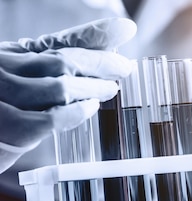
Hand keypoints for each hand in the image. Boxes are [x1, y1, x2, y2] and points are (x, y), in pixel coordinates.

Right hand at [0, 18, 136, 172]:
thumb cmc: (4, 100)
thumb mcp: (24, 69)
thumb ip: (63, 53)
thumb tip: (117, 32)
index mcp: (7, 55)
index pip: (57, 41)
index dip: (94, 36)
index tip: (124, 29)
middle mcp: (2, 71)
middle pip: (61, 62)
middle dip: (100, 64)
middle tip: (123, 68)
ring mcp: (5, 99)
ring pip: (61, 88)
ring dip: (93, 88)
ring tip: (109, 89)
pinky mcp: (10, 130)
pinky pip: (52, 118)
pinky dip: (77, 112)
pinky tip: (90, 107)